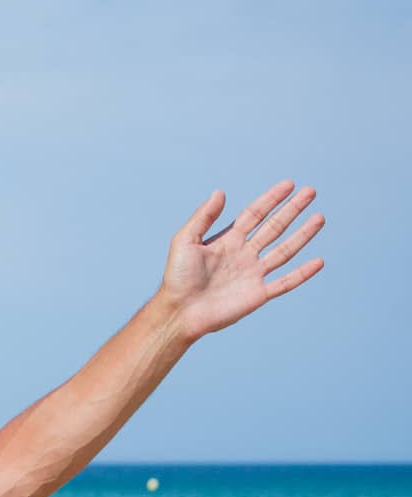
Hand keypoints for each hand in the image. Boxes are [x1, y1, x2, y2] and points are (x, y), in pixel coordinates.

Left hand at [161, 181, 324, 340]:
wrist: (179, 311)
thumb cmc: (177, 278)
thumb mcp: (185, 241)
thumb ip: (203, 217)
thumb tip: (220, 192)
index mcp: (228, 241)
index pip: (254, 214)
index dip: (271, 199)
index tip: (289, 184)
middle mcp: (243, 255)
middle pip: (273, 228)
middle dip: (292, 210)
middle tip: (310, 192)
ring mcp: (252, 274)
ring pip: (284, 251)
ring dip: (302, 235)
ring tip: (319, 217)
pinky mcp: (257, 295)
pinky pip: (285, 282)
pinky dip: (302, 273)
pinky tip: (319, 262)